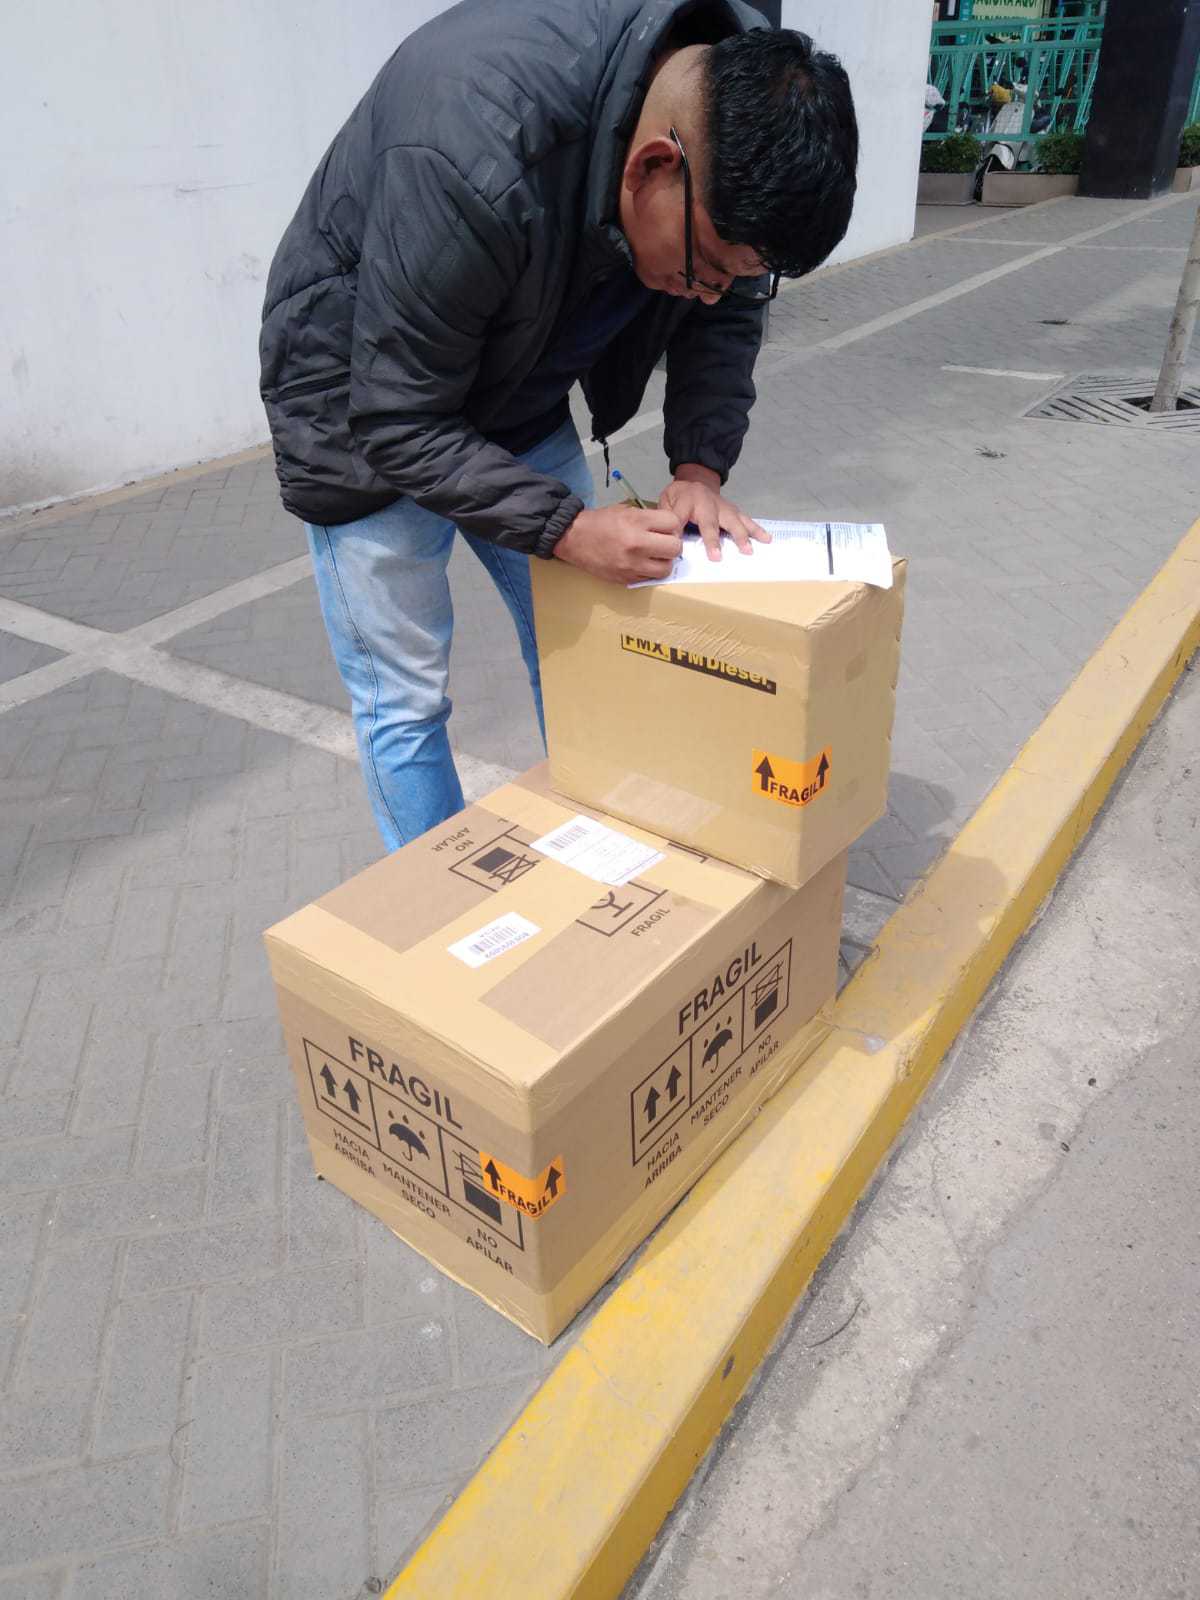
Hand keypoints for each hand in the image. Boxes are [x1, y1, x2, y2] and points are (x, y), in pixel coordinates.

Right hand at [554, 505, 683, 584]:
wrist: (574, 538)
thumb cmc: (600, 522)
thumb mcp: (625, 510)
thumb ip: (648, 518)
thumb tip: (668, 528)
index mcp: (637, 521)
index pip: (673, 524)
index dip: (673, 526)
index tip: (666, 529)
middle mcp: (637, 544)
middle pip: (675, 548)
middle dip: (672, 545)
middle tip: (663, 544)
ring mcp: (632, 564)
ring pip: (666, 568)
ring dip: (664, 562)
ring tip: (654, 556)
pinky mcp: (626, 578)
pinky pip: (650, 578)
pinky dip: (650, 572)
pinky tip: (642, 563)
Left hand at [659, 464, 770, 561]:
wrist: (696, 479)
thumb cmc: (679, 496)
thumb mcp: (665, 502)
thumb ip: (667, 518)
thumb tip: (668, 539)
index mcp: (686, 500)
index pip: (680, 517)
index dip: (678, 531)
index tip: (677, 546)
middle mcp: (707, 502)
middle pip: (711, 521)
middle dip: (714, 539)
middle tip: (717, 556)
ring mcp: (723, 506)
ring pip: (733, 520)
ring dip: (741, 535)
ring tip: (749, 550)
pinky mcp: (733, 510)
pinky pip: (746, 519)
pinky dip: (756, 529)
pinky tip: (767, 538)